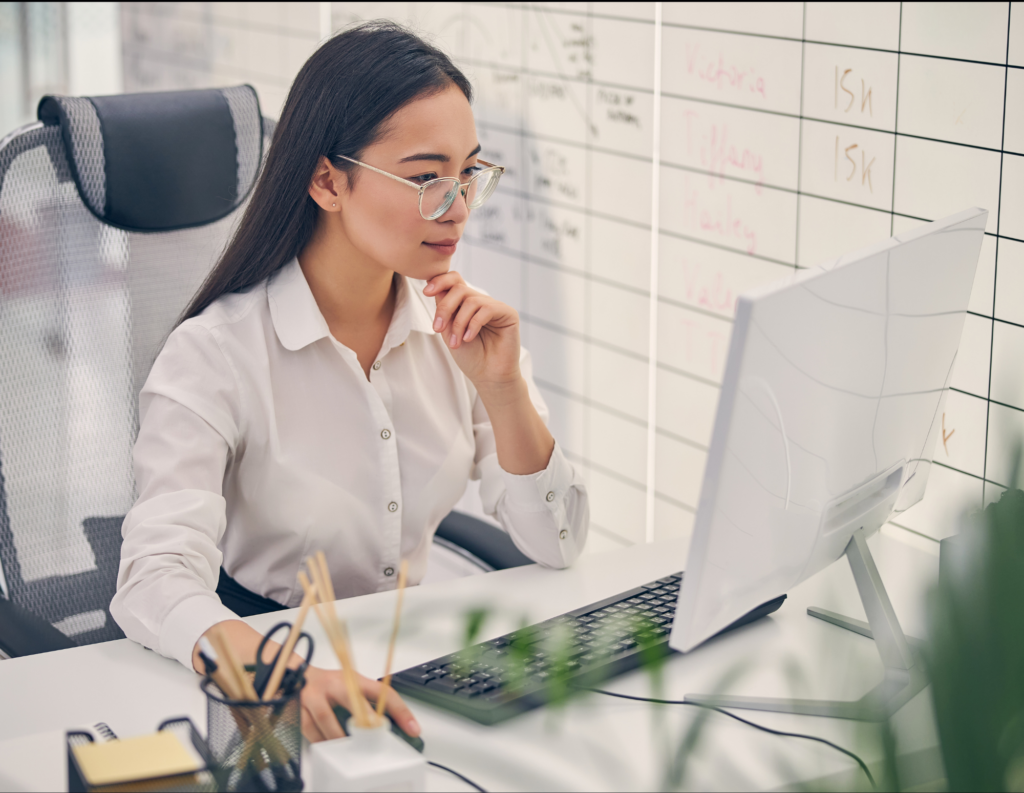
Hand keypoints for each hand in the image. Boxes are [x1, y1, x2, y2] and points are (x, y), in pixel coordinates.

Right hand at [300, 665, 419, 741]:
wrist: (294, 675)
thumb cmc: (328, 684)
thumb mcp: (350, 686)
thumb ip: (366, 703)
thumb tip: (388, 726)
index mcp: (353, 680)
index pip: (382, 692)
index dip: (400, 710)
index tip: (413, 728)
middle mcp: (334, 685)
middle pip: (353, 700)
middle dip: (366, 720)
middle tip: (376, 735)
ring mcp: (314, 696)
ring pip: (327, 719)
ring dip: (339, 736)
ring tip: (349, 748)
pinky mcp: (299, 709)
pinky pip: (310, 730)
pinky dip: (321, 741)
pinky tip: (327, 745)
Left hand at [424, 271, 520, 391]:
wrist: (488, 377)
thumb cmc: (470, 357)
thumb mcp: (448, 331)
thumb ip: (444, 309)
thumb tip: (435, 287)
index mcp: (466, 304)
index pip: (454, 280)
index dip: (439, 281)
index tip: (426, 292)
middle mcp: (481, 302)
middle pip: (459, 288)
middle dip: (445, 308)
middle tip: (438, 329)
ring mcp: (495, 307)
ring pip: (471, 300)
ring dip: (458, 323)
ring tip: (457, 342)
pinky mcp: (509, 314)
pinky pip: (487, 309)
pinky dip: (473, 324)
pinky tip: (469, 338)